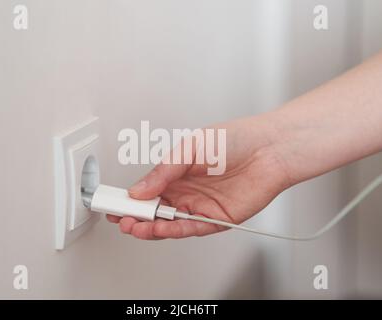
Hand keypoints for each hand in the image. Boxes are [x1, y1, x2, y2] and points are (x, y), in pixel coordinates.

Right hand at [107, 114, 291, 238]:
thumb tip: (138, 189)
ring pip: (168, 222)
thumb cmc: (235, 140)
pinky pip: (190, 228)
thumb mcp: (190, 148)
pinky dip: (172, 231)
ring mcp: (199, 206)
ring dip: (150, 226)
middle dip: (135, 215)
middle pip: (154, 209)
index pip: (146, 189)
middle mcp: (186, 190)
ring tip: (132, 226)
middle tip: (118, 217)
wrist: (269, 149)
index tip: (112, 201)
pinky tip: (158, 228)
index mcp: (176, 172)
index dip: (129, 197)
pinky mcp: (215, 219)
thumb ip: (163, 171)